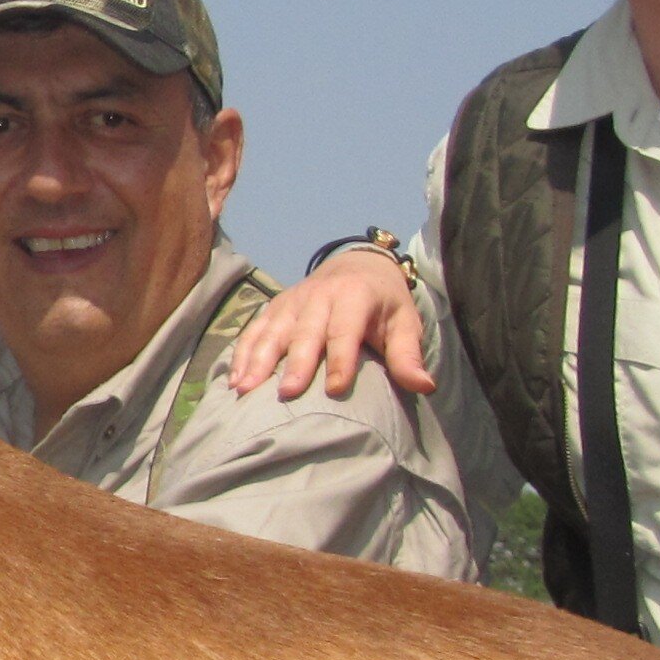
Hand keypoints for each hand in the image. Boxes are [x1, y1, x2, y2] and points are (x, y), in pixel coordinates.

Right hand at [229, 248, 432, 400]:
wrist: (358, 264)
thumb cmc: (384, 303)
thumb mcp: (405, 323)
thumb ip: (408, 355)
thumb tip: (425, 386)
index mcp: (355, 296)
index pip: (346, 330)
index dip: (342, 360)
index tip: (336, 391)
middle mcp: (319, 296)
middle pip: (306, 332)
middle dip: (296, 363)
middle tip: (287, 394)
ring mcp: (292, 301)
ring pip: (272, 331)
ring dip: (258, 361)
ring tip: (246, 390)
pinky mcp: (275, 307)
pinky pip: (254, 330)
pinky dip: (242, 354)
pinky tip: (234, 380)